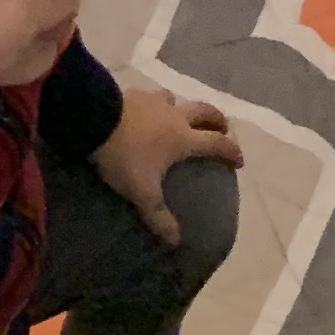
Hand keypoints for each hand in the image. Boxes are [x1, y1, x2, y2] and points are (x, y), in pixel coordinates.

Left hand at [94, 85, 241, 242]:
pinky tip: (147, 110)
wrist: (94, 119)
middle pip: (205, 112)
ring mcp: (155, 101)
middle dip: (217, 120)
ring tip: (182, 118)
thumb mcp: (142, 192)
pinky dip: (157, 104)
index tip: (239, 161)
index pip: (216, 143)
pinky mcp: (134, 93)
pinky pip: (152, 96)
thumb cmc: (125, 156)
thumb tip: (176, 241)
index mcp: (183, 139)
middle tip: (222, 129)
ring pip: (178, 100)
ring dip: (185, 108)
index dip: (231, 151)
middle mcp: (175, 116)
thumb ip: (159, 216)